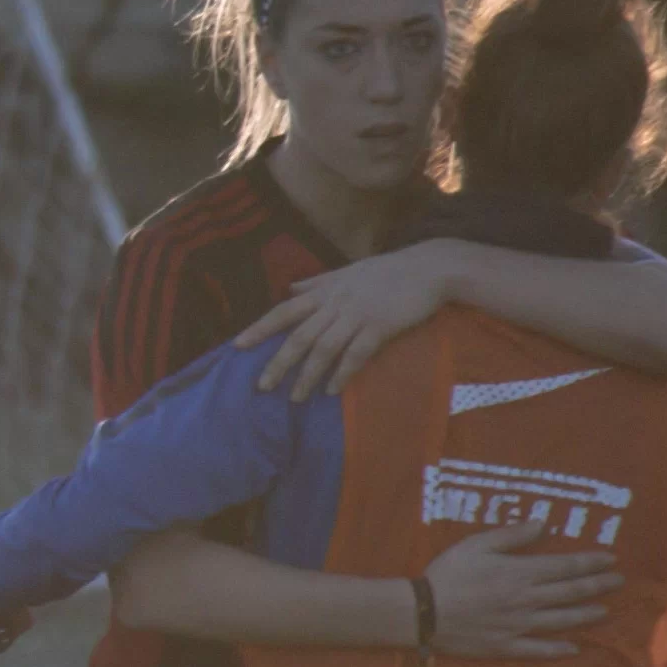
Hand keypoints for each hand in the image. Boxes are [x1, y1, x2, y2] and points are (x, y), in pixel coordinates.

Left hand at [235, 243, 457, 402]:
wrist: (429, 268)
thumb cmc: (387, 271)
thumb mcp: (346, 272)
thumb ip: (317, 282)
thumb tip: (290, 288)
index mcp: (324, 291)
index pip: (283, 310)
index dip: (259, 328)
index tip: (237, 346)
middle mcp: (335, 303)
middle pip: (299, 336)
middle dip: (278, 362)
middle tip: (262, 387)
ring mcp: (357, 315)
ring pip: (324, 349)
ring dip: (307, 376)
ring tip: (295, 398)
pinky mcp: (380, 326)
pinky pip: (356, 353)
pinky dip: (342, 373)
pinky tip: (331, 390)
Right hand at [423, 523, 619, 659]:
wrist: (423, 612)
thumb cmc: (448, 573)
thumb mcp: (476, 544)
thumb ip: (512, 535)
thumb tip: (543, 525)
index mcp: (521, 573)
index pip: (566, 566)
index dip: (591, 562)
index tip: (611, 559)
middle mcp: (528, 600)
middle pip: (571, 592)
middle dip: (598, 585)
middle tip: (618, 582)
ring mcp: (520, 625)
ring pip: (562, 620)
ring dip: (586, 614)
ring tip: (604, 611)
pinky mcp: (507, 645)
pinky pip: (538, 649)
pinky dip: (558, 649)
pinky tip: (573, 648)